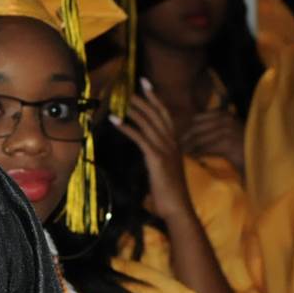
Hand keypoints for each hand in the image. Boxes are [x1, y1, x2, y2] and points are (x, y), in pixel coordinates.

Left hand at [112, 79, 195, 223]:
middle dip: (143, 99)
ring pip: (149, 123)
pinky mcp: (157, 158)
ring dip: (134, 110)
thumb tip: (147, 150)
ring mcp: (166, 150)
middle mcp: (172, 143)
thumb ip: (158, 156)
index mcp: (175, 143)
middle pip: (157, 114)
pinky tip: (115, 120)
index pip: (166, 115)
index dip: (155, 98)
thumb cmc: (170, 192)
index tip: (146, 84)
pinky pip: (140, 138)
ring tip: (121, 100)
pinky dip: (126, 127)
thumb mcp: (166, 169)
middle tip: (131, 87)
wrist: (178, 208)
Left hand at [184, 107, 245, 175]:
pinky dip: (198, 154)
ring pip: (200, 140)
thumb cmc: (244, 143)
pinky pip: (206, 149)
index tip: (182, 137)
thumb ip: (215, 126)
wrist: (260, 155)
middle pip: (196, 129)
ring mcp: (226, 131)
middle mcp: (225, 120)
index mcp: (224, 114)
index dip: (189, 128)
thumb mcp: (230, 128)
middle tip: (178, 146)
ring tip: (184, 153)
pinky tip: (194, 158)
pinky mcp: (227, 144)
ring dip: (190, 147)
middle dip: (186, 139)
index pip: (198, 119)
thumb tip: (192, 128)